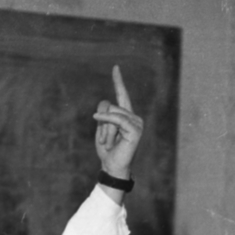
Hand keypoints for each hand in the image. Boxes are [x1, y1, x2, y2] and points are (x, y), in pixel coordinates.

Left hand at [93, 65, 142, 181]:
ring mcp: (137, 123)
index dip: (118, 81)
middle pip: (110, 104)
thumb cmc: (107, 151)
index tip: (115, 68)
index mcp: (126, 116)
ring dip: (104, 128)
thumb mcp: (102, 129)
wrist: (112, 167)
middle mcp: (134, 117)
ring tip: (108, 143)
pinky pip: (117, 118)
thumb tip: (106, 105)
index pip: (122, 95)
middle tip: (104, 140)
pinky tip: (97, 118)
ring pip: (112, 112)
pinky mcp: (136, 130)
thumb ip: (104, 115)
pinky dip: (106, 120)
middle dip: (101, 121)